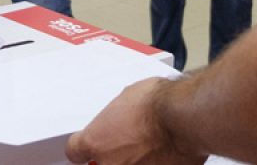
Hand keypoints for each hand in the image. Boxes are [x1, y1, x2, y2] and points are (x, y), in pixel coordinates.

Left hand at [65, 78, 201, 164]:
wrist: (181, 118)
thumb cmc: (157, 105)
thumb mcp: (126, 97)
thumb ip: (117, 116)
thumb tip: (122, 117)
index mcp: (94, 142)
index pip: (75, 152)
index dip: (83, 148)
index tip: (88, 147)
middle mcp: (108, 163)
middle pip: (99, 163)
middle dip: (112, 154)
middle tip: (127, 143)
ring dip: (133, 159)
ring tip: (149, 145)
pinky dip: (153, 162)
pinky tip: (161, 153)